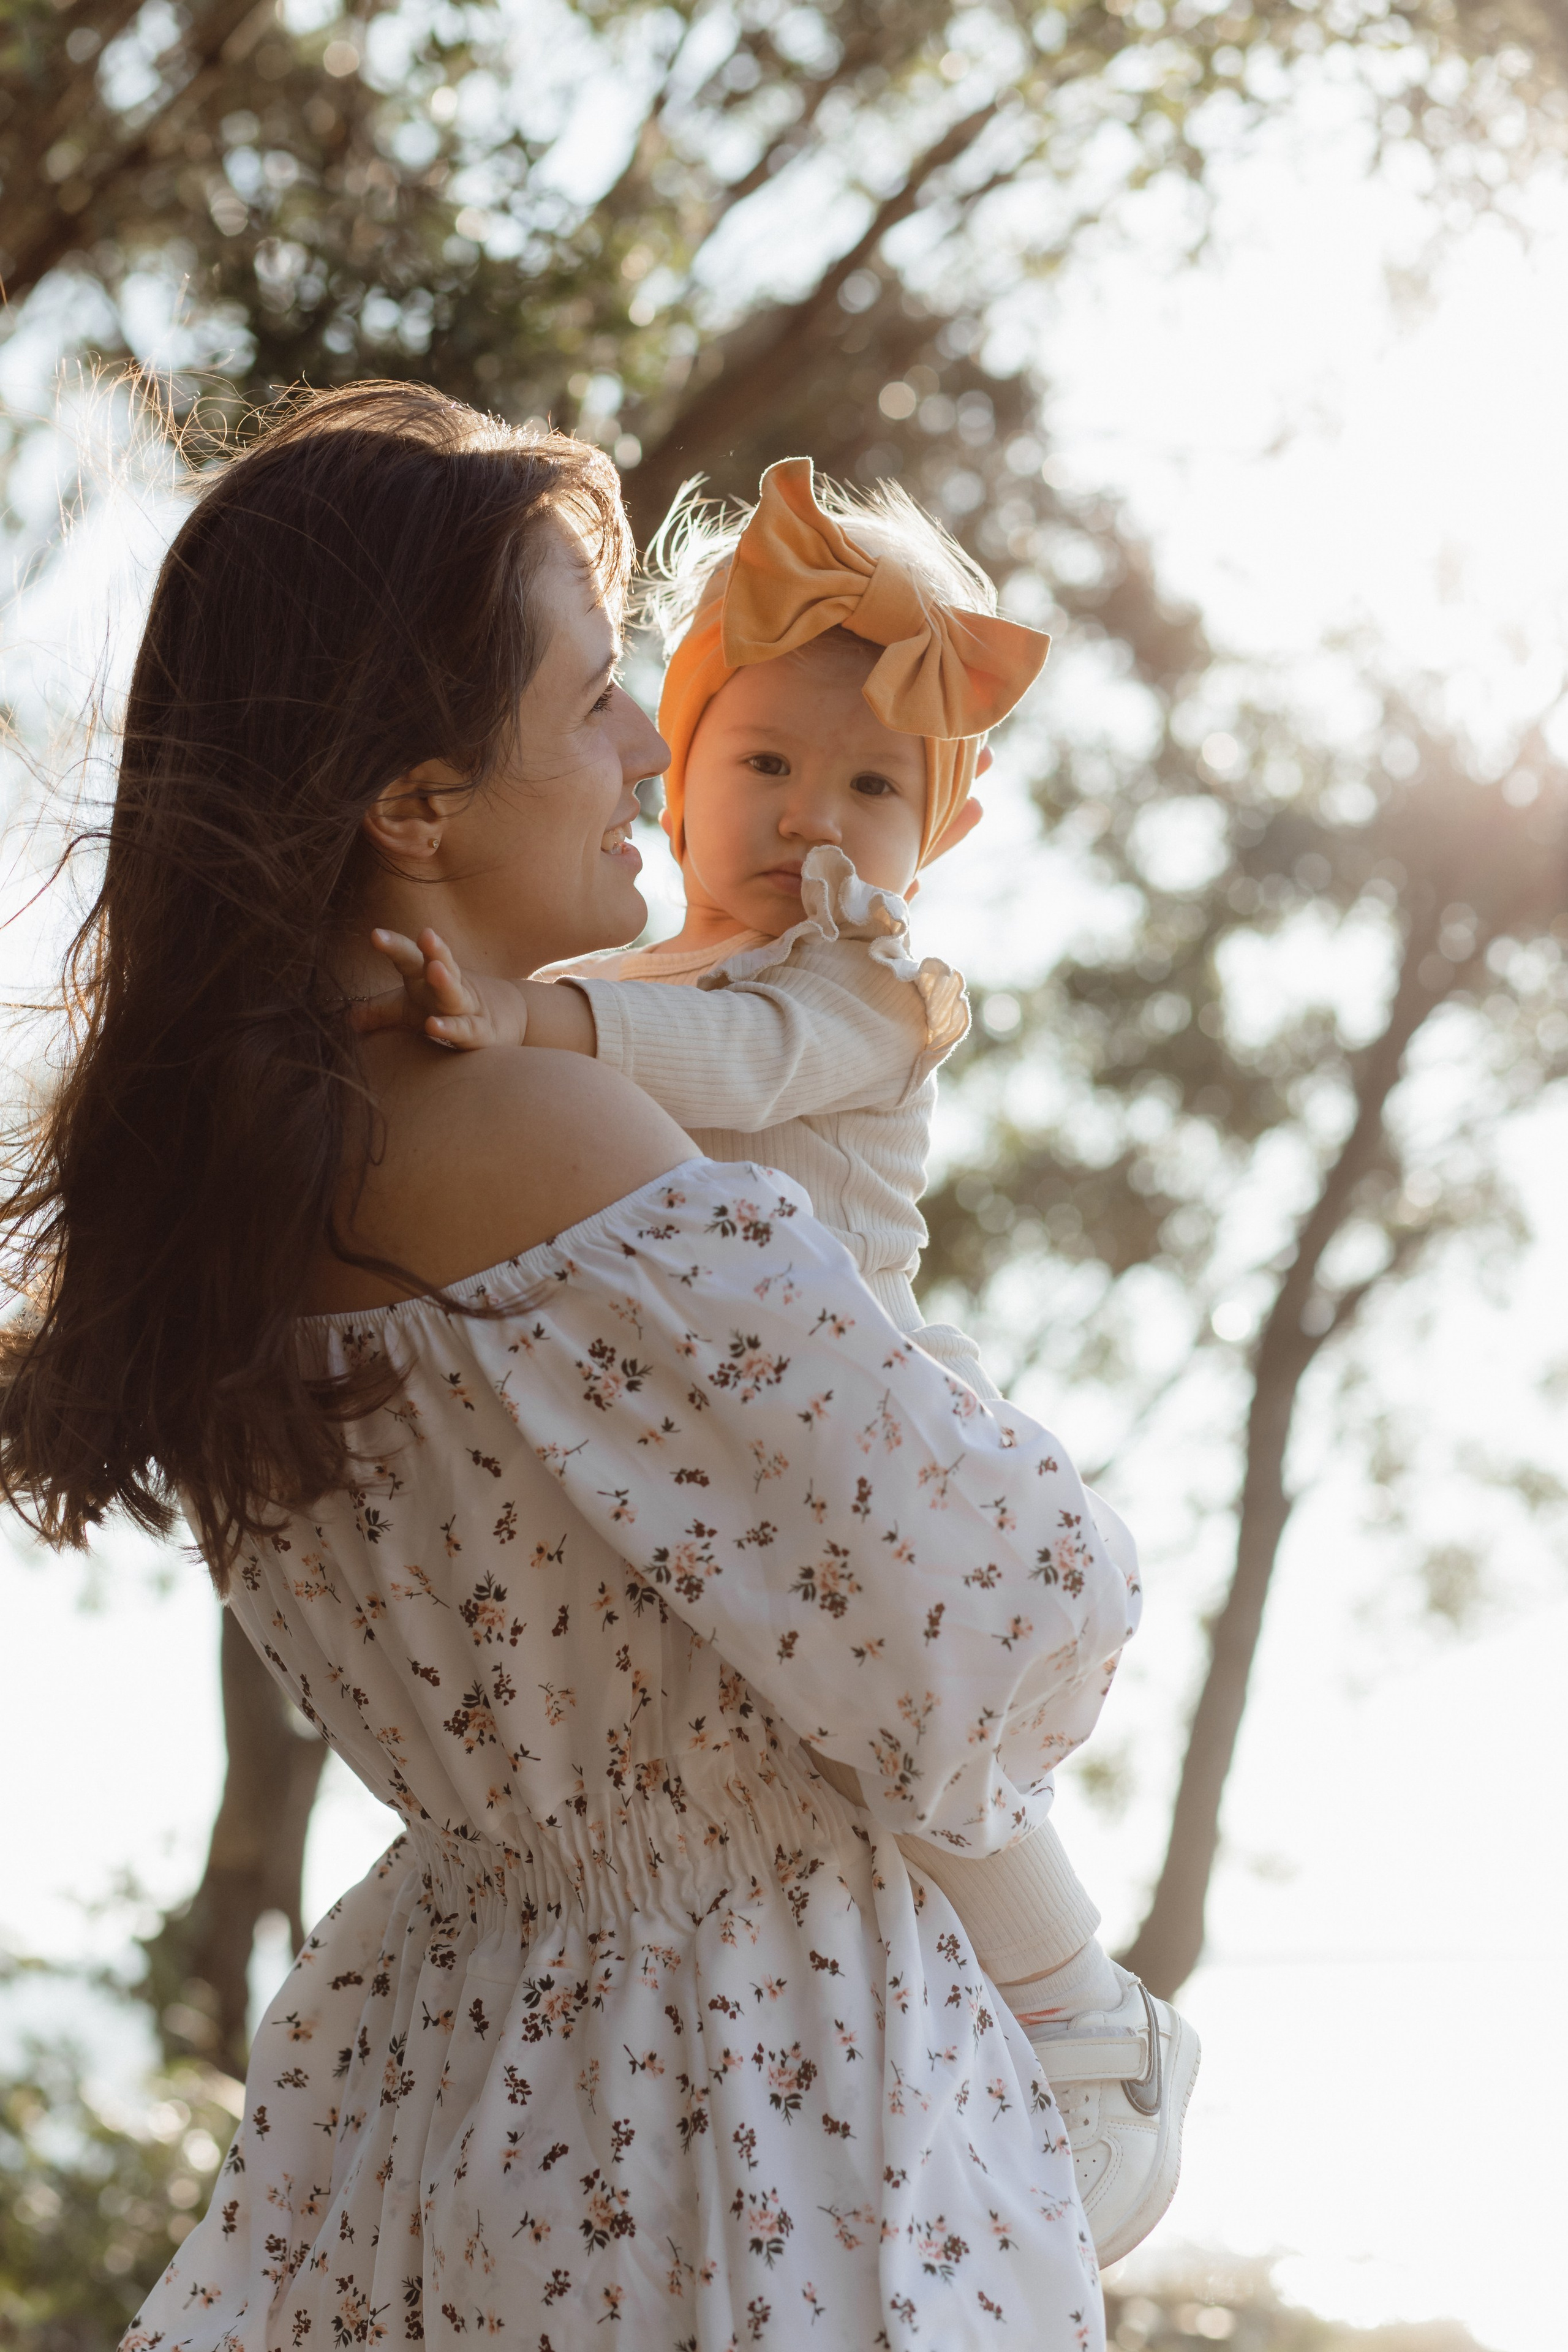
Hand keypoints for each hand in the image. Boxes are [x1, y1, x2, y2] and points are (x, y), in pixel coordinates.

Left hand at [352, 927, 527, 1049]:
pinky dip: (451, 1027)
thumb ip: (381, 1011)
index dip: (394, 945)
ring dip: (446, 981)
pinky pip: (465, 1030)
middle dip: (433, 950)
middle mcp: (445, 987)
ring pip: (455, 993)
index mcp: (424, 977)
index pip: (409, 956)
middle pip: (439, 965)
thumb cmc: (445, 1010)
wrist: (508, 1016)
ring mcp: (466, 1008)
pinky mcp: (481, 1033)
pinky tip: (434, 1025)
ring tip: (436, 969)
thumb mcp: (410, 1009)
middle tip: (426, 933)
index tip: (376, 935)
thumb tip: (348, 1017)